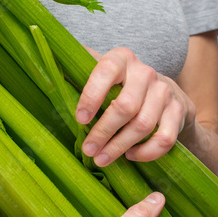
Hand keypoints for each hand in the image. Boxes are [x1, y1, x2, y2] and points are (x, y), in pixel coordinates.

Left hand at [76, 46, 196, 165]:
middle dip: (104, 132)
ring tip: (103, 158)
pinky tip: (131, 155)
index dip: (92, 96)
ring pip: (143, 125)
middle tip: (89, 150)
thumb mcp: (102, 73)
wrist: (167, 93)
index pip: (106, 71)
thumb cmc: (122, 86)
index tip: (80, 119)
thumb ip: (77, 68)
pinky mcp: (178, 112)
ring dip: (120, 147)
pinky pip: (164, 139)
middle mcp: (145, 73)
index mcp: (122, 59)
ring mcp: (164, 92)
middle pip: (125, 107)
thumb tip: (39, 58)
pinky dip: (146, 152)